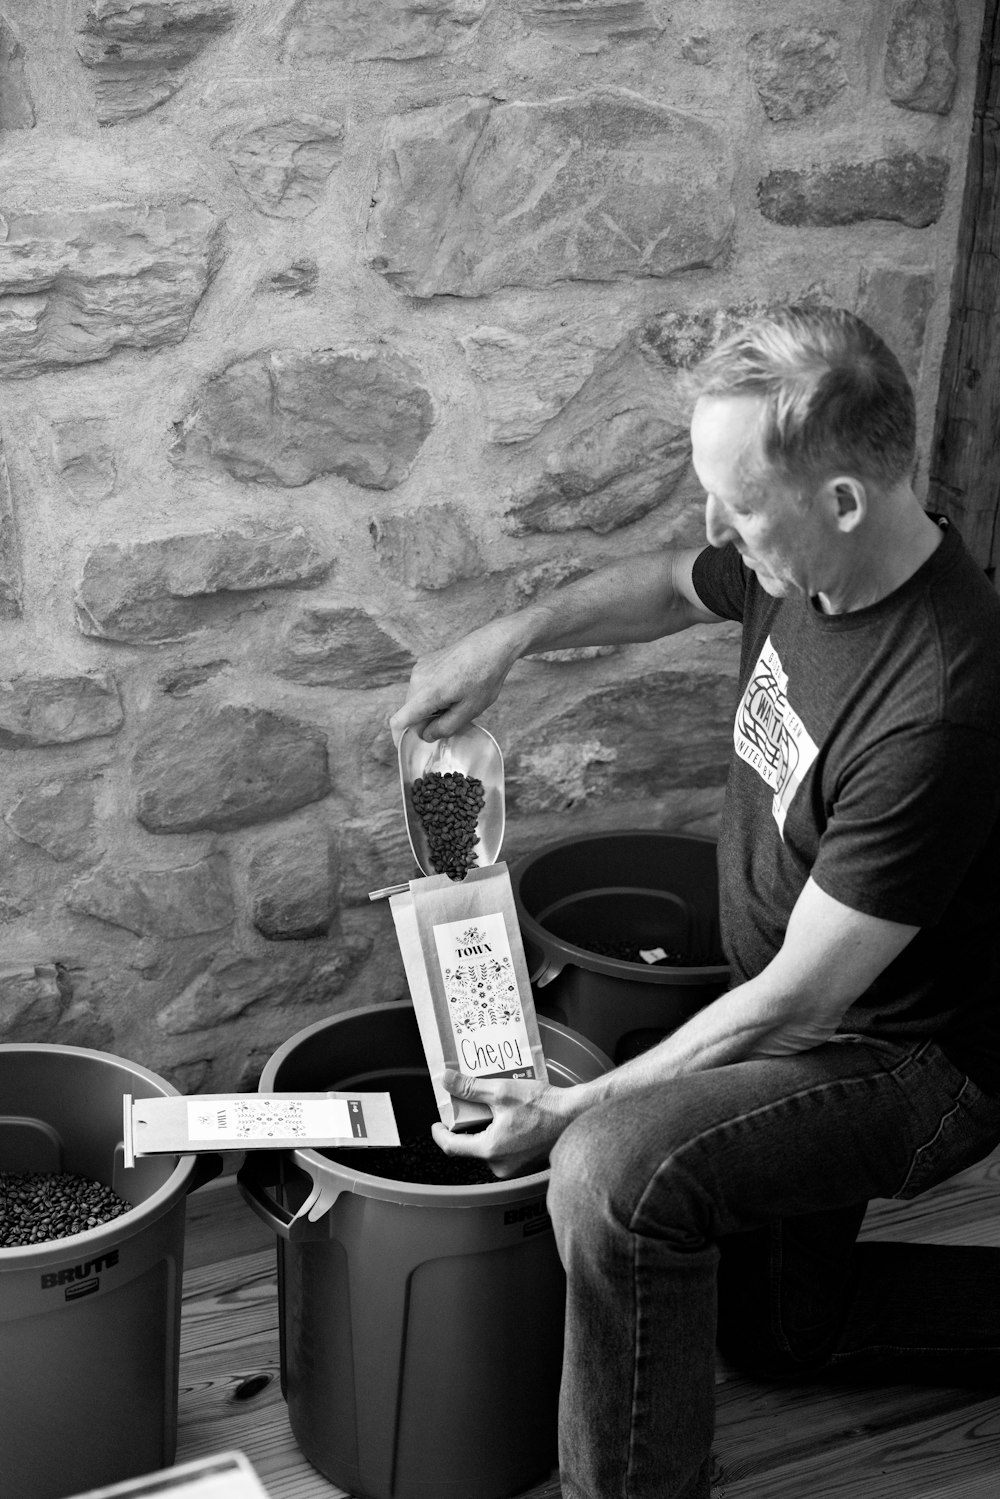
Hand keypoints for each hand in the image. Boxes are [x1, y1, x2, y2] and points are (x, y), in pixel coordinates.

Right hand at [389, 617, 530, 745]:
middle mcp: (417, 679)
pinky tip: (454, 688)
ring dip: (430, 707)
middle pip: (410, 711)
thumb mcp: (469, 711)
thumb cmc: (484, 678)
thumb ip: (444, 728)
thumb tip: (425, 736)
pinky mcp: (424, 662)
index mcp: (427, 693)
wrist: (492, 645)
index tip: (408, 748)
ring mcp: (419, 668)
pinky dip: (432, 694)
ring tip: (456, 700)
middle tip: (452, 718)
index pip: (399, 721)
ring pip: (416, 699)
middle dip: (425, 721)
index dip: (399, 738)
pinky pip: (421, 686)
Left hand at [430, 1069, 585, 1179]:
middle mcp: (499, 1165)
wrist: (575, 1117)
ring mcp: (513, 1168)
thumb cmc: (543, 1106)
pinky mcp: (524, 1165)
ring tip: (495, 1107)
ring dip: (486, 1129)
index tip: (436, 1123)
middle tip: (471, 1104)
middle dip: (468, 1125)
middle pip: (471, 1145)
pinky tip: (510, 1117)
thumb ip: (470, 1087)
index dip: (439, 1134)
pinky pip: (503, 1150)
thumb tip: (446, 1080)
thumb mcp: (501, 1091)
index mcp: (489, 1149)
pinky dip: (501, 1135)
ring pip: (488, 1147)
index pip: (451, 1147)